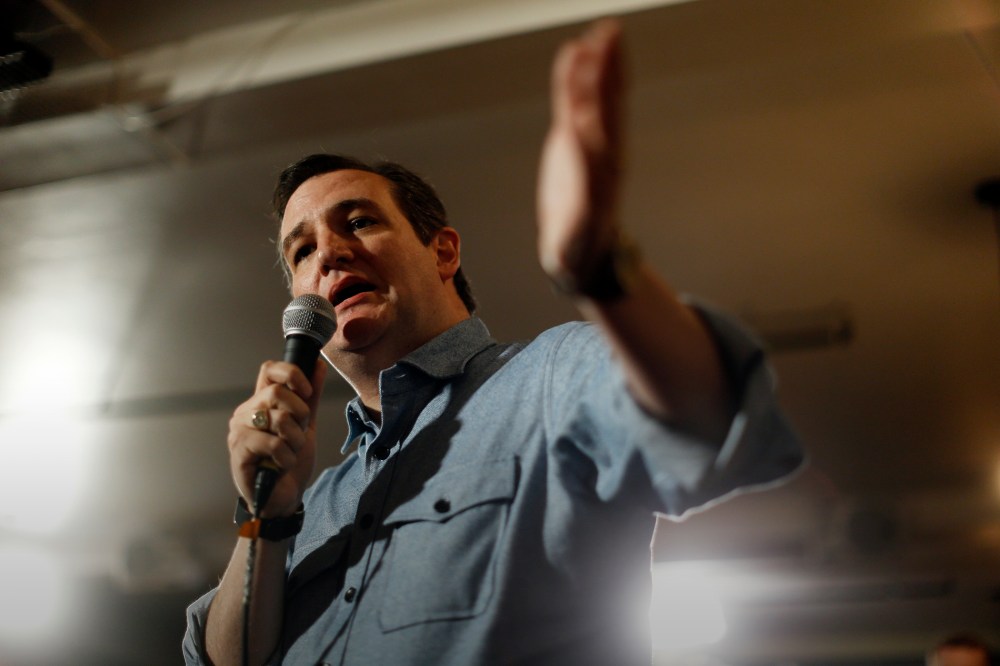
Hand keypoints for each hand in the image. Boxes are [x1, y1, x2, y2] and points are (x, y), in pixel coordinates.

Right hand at [227, 358, 326, 517]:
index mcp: (260, 402)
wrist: (283, 498)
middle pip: (277, 391)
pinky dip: (286, 457)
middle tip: (299, 434)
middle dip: (300, 414)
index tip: (307, 392)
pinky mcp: (239, 451)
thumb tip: (319, 364)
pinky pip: (272, 443)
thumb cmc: (290, 462)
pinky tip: (281, 466)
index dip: (292, 374)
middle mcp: (246, 412)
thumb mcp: (306, 425)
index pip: (270, 369)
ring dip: (295, 441)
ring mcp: (239, 431)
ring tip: (289, 453)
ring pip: (278, 418)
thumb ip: (311, 397)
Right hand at [537, 18, 625, 286]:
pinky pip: (576, 100)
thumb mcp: (572, 254)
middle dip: (606, 74)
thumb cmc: (576, 253)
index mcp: (600, 180)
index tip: (591, 82)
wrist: (582, 249)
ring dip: (599, 65)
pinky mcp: (574, 137)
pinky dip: (576, 75)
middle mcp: (600, 155)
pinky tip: (575, 48)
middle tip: (609, 37)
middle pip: (604, 108)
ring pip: (596, 97)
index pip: (597, 141)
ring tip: (601, 31)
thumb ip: (570, 245)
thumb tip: (566, 256)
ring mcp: (589, 142)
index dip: (594, 112)